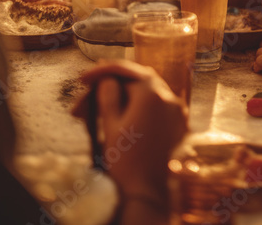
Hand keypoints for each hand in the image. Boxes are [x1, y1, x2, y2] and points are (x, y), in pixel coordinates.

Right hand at [72, 61, 186, 204]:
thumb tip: (108, 79)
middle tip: (89, 91)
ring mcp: (177, 111)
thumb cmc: (124, 159)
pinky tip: (122, 114)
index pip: (125, 70)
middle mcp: (169, 98)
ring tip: (100, 107)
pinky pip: (158, 105)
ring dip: (125, 95)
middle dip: (113, 84)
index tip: (83, 79)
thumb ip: (108, 95)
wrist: (145, 191)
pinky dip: (140, 105)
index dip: (101, 71)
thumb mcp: (110, 124)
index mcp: (152, 94)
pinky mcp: (178, 124)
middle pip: (137, 80)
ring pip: (148, 92)